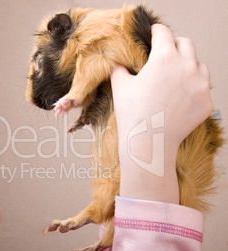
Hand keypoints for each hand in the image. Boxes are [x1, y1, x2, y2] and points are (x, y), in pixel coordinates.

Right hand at [111, 24, 211, 202]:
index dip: (156, 31)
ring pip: (198, 64)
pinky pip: (202, 87)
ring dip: (187, 64)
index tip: (153, 33)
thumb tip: (121, 62)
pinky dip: (192, 87)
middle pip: (186, 43)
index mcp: (164, 58)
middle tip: (164, 54)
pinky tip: (178, 97)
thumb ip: (121, 68)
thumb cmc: (133, 114)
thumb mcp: (120, 86)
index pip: (164, 33)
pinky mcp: (206, 101)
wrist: (149, 142)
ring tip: (174, 76)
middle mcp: (187, 66)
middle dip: (174, 44)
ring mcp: (200, 85)